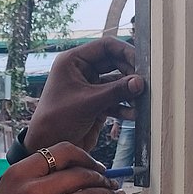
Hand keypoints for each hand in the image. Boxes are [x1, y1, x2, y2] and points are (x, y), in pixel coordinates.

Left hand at [25, 37, 143, 152]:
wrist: (48, 146)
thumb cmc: (56, 120)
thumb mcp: (88, 103)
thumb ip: (116, 91)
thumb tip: (139, 82)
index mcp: (73, 61)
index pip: (105, 47)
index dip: (125, 52)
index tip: (142, 62)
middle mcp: (82, 71)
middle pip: (115, 64)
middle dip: (130, 74)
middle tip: (144, 83)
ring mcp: (90, 88)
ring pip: (117, 83)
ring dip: (129, 92)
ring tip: (141, 100)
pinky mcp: (96, 105)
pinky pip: (116, 100)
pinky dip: (125, 106)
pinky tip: (133, 114)